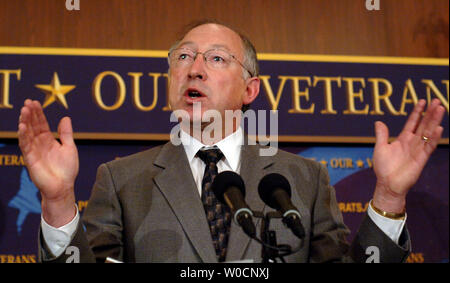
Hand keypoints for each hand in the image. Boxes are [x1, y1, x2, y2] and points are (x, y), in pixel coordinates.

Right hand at [18, 99, 78, 225]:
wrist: (63, 187)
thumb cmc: (67, 170)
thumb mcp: (70, 148)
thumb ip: (66, 133)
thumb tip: (65, 118)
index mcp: (49, 141)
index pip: (41, 124)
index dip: (38, 113)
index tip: (34, 102)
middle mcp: (39, 144)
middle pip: (33, 126)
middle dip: (30, 114)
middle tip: (27, 102)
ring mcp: (34, 151)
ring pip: (27, 133)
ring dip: (25, 122)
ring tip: (24, 110)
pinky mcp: (30, 159)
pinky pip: (25, 145)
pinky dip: (23, 135)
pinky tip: (22, 126)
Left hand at [372, 99, 444, 212]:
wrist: (387, 184)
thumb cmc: (383, 168)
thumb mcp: (380, 148)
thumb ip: (382, 135)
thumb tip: (378, 122)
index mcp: (403, 139)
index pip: (412, 122)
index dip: (417, 112)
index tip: (422, 101)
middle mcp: (412, 143)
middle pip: (423, 125)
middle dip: (430, 113)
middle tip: (437, 100)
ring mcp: (418, 150)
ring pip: (428, 132)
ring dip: (434, 121)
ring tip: (440, 109)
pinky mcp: (421, 159)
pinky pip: (428, 147)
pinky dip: (433, 138)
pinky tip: (438, 128)